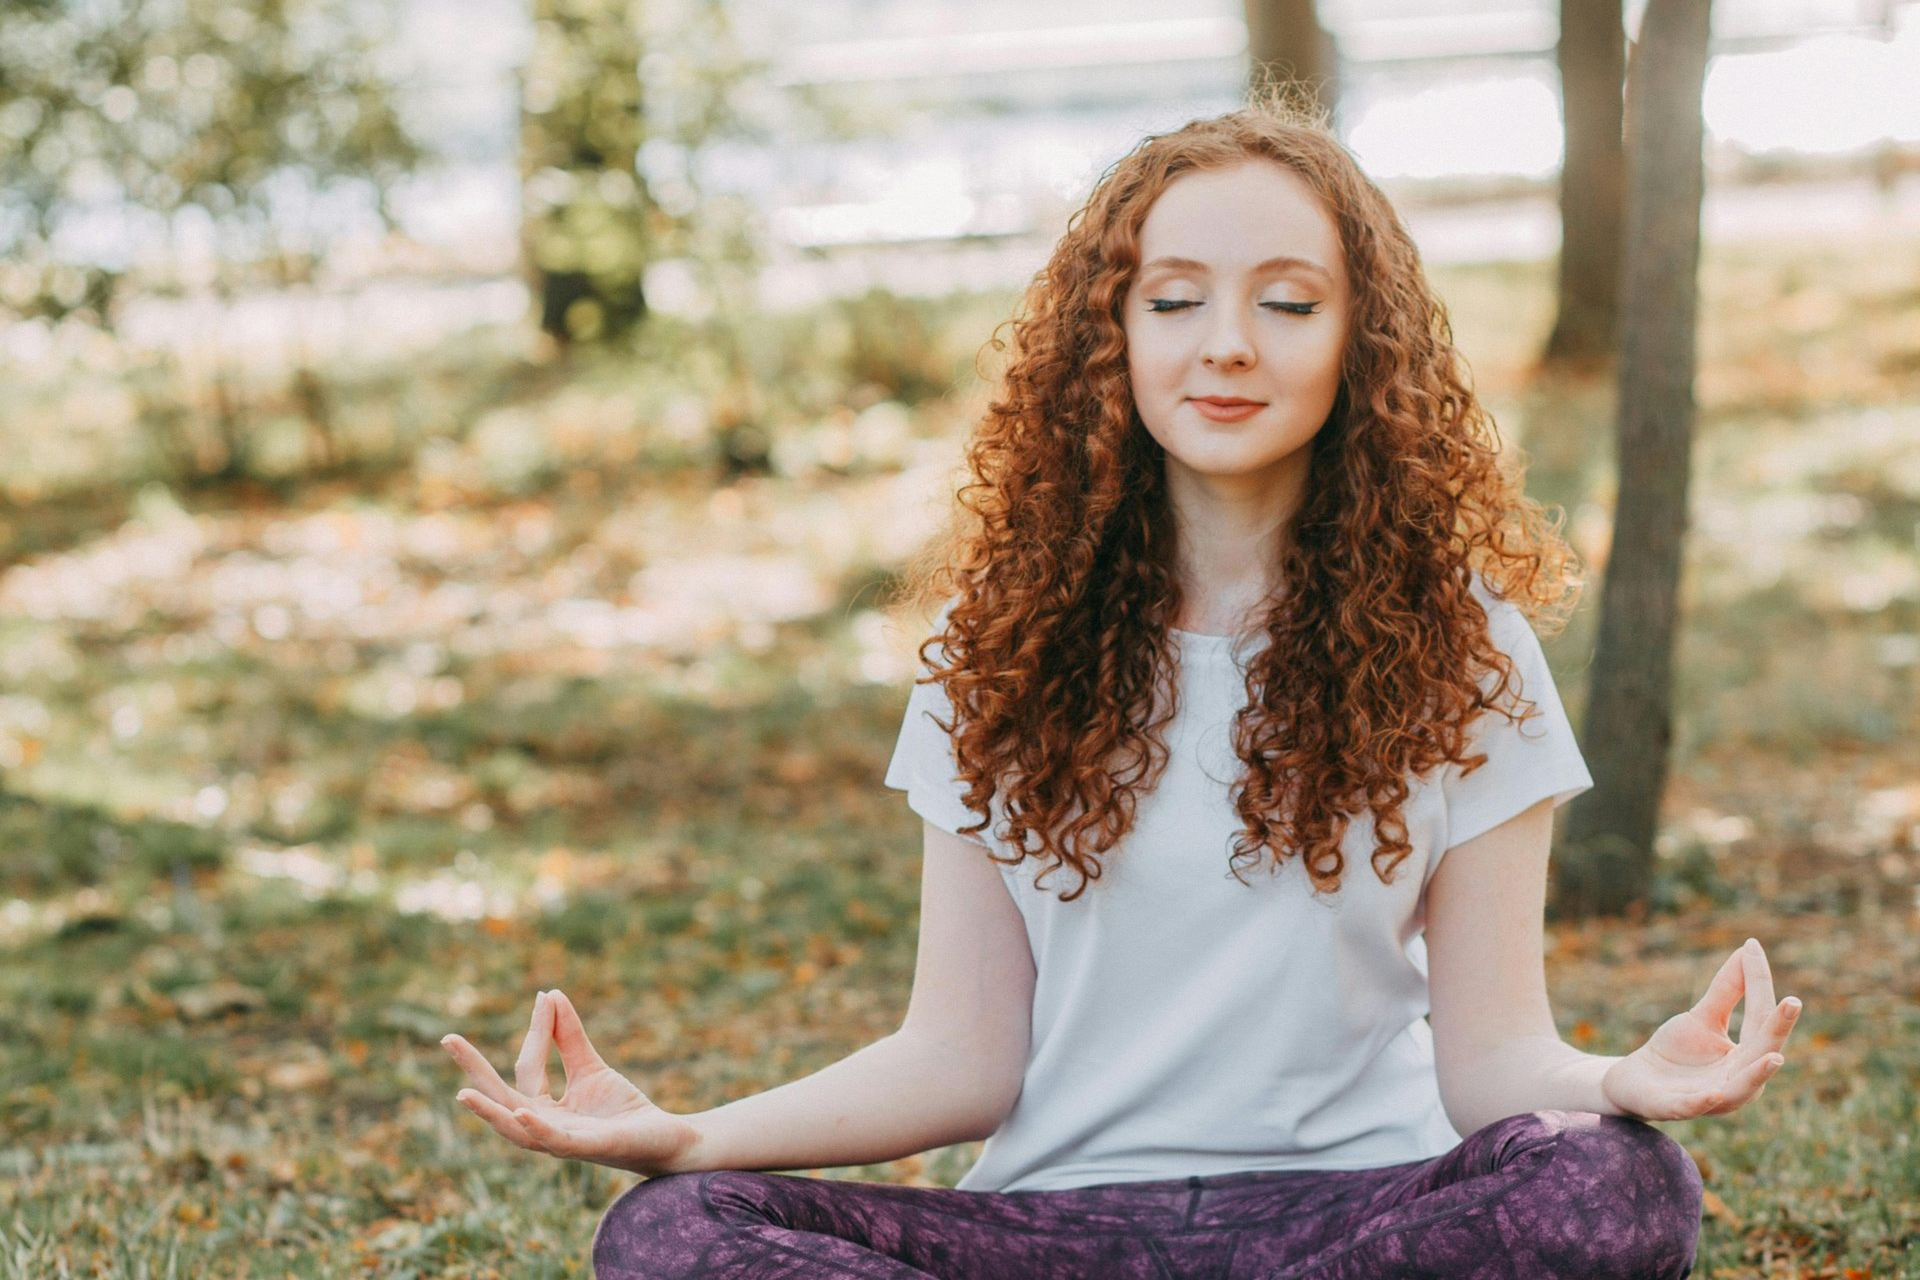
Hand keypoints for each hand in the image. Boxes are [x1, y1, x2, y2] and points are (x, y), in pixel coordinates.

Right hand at [442, 988, 701, 1174]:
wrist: (665, 1138)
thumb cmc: (622, 1109)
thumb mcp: (591, 1067)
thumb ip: (570, 1037)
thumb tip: (550, 994)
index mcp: (543, 1109)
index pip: (528, 1067)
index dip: (537, 1030)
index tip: (544, 997)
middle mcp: (545, 1127)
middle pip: (503, 1098)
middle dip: (475, 1070)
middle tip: (447, 1038)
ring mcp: (563, 1140)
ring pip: (517, 1129)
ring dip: (490, 1112)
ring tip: (464, 1092)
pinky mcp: (587, 1148)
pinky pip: (556, 1141)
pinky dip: (537, 1128)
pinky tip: (523, 1111)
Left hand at [1601, 937, 1802, 1120]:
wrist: (1634, 1080)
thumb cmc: (1675, 1051)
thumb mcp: (1702, 1018)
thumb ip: (1727, 991)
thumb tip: (1748, 950)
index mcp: (1746, 1058)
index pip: (1760, 1019)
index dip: (1758, 984)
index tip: (1753, 947)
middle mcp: (1735, 1082)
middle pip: (1761, 1054)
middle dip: (1778, 1030)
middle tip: (1792, 1001)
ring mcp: (1709, 1098)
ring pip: (1739, 1091)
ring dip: (1757, 1075)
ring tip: (1774, 1057)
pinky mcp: (1675, 1108)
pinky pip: (1693, 1108)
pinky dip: (1703, 1102)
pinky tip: (1713, 1093)